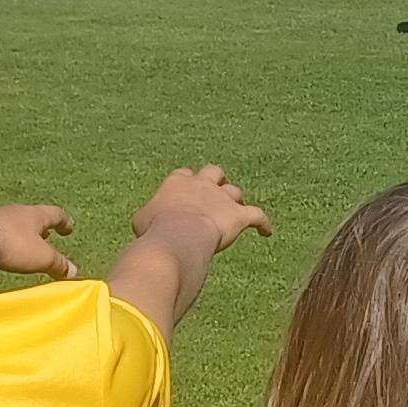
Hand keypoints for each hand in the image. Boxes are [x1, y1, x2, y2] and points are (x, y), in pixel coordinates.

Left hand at [0, 204, 75, 277]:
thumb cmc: (15, 245)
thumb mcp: (41, 257)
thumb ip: (58, 263)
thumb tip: (73, 272)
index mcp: (36, 214)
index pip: (56, 214)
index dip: (64, 222)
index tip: (68, 229)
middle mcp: (19, 211)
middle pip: (35, 217)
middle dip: (42, 228)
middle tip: (47, 238)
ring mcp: (0, 216)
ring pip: (17, 223)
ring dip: (24, 234)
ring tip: (26, 246)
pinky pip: (2, 230)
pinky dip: (9, 238)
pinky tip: (6, 249)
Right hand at [134, 166, 270, 252]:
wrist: (179, 233)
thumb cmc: (156, 228)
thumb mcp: (141, 221)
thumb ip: (147, 217)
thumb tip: (145, 224)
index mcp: (177, 183)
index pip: (183, 175)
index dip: (186, 182)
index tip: (186, 189)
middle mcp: (202, 185)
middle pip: (213, 172)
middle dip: (216, 180)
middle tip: (216, 192)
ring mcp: (222, 198)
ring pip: (235, 192)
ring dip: (235, 200)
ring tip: (236, 209)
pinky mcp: (239, 215)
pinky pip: (258, 216)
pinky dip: (264, 223)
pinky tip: (266, 231)